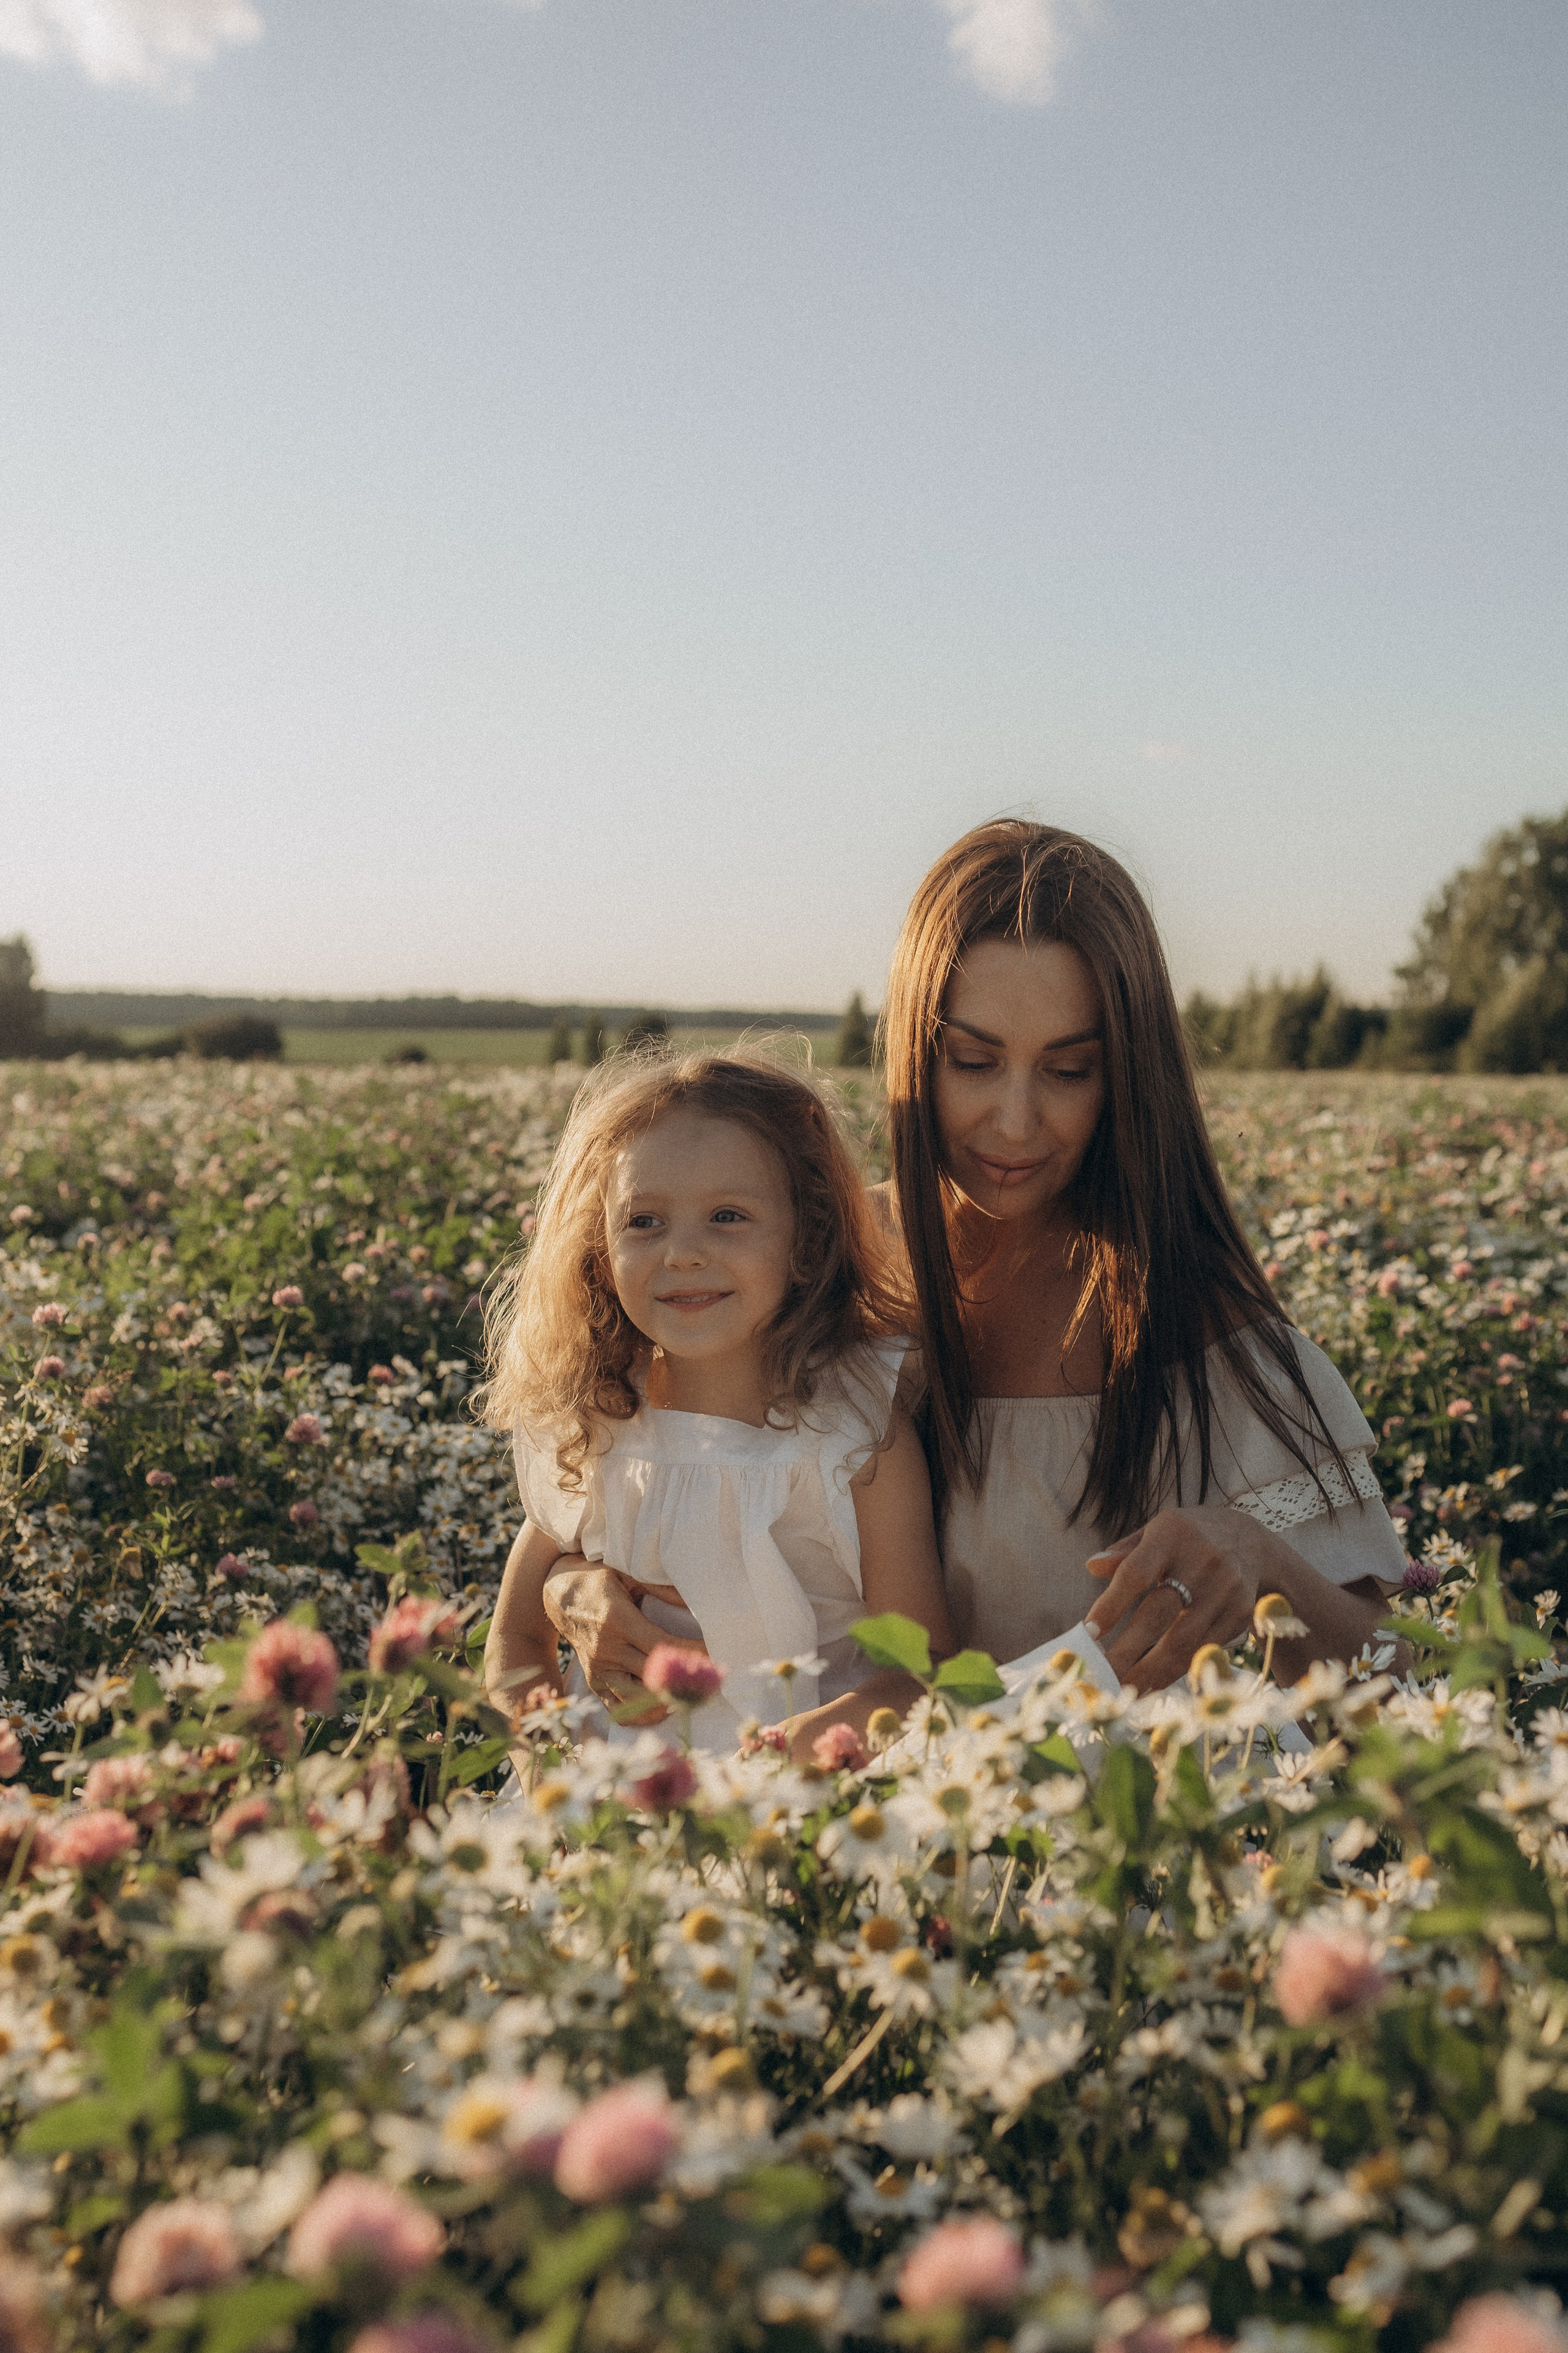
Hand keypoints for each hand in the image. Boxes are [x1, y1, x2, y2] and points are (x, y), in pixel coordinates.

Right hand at [541, 1562, 710, 1724]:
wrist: (558, 1595)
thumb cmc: (598, 1580)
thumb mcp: (626, 1574)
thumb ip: (660, 1588)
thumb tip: (694, 1601)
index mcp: (618, 1621)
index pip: (662, 1646)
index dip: (690, 1653)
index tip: (714, 1653)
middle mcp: (607, 1650)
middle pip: (653, 1677)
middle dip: (686, 1680)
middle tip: (711, 1679)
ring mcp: (599, 1670)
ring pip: (636, 1701)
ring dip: (665, 1701)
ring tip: (689, 1693)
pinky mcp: (594, 1682)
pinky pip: (618, 1710)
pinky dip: (642, 1714)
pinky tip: (663, 1705)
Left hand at [1084, 1505, 1281, 1693]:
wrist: (1253, 1542)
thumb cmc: (1187, 1540)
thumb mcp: (1157, 1532)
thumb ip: (1125, 1553)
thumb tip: (1092, 1565)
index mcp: (1171, 1535)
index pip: (1136, 1572)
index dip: (1111, 1604)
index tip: (1087, 1632)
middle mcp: (1202, 1561)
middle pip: (1159, 1613)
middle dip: (1127, 1649)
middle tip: (1101, 1674)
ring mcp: (1225, 1589)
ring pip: (1183, 1640)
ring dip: (1151, 1670)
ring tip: (1124, 1689)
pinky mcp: (1241, 1613)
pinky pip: (1203, 1649)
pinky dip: (1177, 1671)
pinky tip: (1154, 1685)